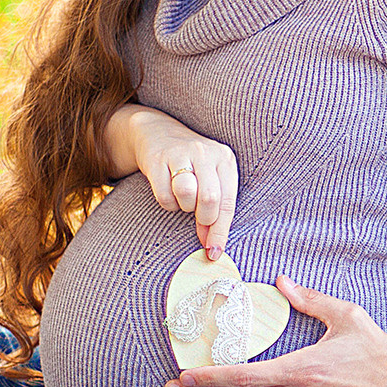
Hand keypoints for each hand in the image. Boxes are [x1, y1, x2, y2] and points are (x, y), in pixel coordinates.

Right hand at [110, 104, 237, 258]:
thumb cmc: (191, 166)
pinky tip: (168, 191)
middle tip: (196, 216)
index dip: (221, 231)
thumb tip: (211, 247)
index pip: (228, 202)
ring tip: (183, 199)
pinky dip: (167, 202)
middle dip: (203, 218)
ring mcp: (181, 152)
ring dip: (183, 206)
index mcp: (225, 159)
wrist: (158, 133)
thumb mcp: (210, 181)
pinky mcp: (157, 158)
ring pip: (186, 194)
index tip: (214, 252)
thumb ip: (215, 211)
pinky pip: (164, 194)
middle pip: (209, 199)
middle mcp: (206, 152)